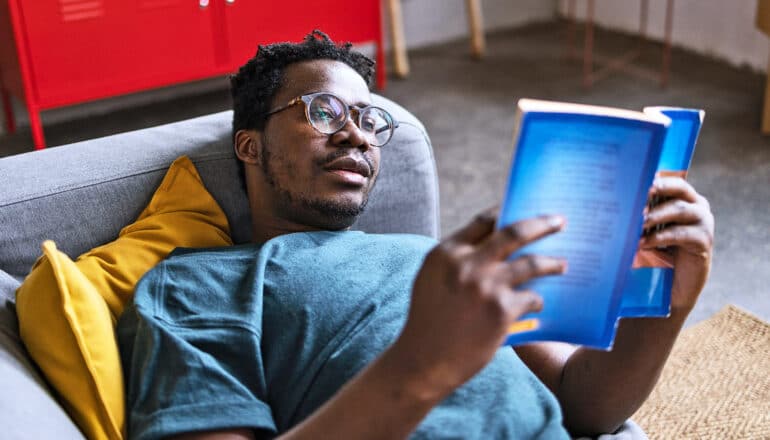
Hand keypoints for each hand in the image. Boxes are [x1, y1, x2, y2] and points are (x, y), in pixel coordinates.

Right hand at [390, 208, 566, 400]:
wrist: (424, 361)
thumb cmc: (428, 321)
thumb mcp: (431, 279)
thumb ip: (456, 259)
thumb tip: (492, 243)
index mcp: (446, 252)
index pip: (483, 221)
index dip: (505, 213)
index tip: (524, 209)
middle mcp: (467, 264)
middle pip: (514, 233)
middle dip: (542, 224)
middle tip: (561, 221)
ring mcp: (486, 286)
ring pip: (531, 264)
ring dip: (552, 263)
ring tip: (563, 265)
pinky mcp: (502, 310)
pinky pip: (532, 297)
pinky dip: (538, 300)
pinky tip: (539, 304)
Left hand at [640, 177, 713, 311]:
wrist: (675, 283)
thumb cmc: (658, 251)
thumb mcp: (649, 229)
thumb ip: (642, 213)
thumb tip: (616, 200)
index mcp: (685, 198)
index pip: (671, 180)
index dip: (655, 179)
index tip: (636, 177)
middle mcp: (698, 205)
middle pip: (679, 188)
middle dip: (657, 189)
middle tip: (637, 194)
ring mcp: (704, 222)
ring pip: (679, 209)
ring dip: (655, 215)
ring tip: (637, 221)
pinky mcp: (704, 241)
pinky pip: (680, 234)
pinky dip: (660, 237)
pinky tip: (643, 243)